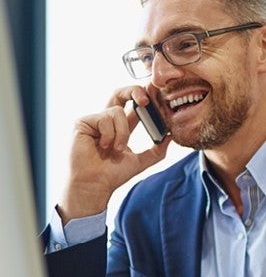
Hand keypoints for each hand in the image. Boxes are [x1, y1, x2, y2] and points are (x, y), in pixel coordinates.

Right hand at [57, 85, 171, 224]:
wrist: (95, 185)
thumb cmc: (112, 174)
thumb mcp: (141, 161)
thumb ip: (157, 149)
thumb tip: (171, 136)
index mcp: (120, 126)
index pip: (134, 106)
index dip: (145, 97)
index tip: (157, 93)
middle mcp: (107, 120)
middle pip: (121, 93)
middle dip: (135, 91)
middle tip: (146, 100)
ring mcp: (94, 120)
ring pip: (118, 111)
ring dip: (123, 133)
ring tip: (116, 149)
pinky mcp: (83, 122)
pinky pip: (106, 118)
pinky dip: (110, 135)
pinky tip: (103, 147)